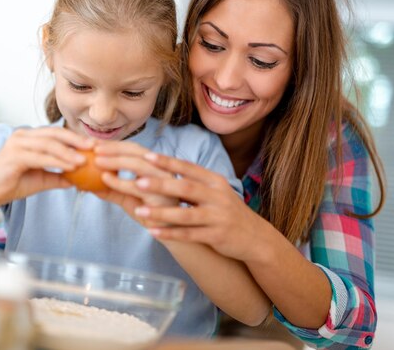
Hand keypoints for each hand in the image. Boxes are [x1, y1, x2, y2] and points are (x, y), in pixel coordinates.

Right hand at [0, 127, 94, 206]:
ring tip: (85, 160)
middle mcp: (23, 136)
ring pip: (48, 144)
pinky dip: (57, 161)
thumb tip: (79, 180)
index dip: (76, 138)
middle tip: (94, 147)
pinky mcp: (13, 155)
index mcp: (30, 137)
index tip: (94, 145)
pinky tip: (70, 167)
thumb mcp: (41, 179)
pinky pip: (40, 157)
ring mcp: (17, 143)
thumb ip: (58, 176)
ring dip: (68, 152)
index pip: (56, 133)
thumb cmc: (12, 184)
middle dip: (76, 140)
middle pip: (54, 134)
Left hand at [93, 140, 176, 223]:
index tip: (94, 143)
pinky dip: (119, 181)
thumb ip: (110, 190)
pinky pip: (137, 186)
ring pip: (139, 164)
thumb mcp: (126, 198)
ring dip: (116, 160)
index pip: (134, 149)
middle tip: (94, 148)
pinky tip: (105, 178)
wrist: (168, 233)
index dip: (114, 145)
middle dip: (114, 148)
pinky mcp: (161, 197)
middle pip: (137, 152)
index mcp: (155, 166)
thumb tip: (86, 184)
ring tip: (97, 160)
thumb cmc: (149, 213)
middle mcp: (162, 170)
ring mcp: (164, 182)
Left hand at [127, 152, 262, 261]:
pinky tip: (153, 232)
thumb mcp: (215, 192)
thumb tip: (163, 169)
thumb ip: (193, 182)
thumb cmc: (226, 211)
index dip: (168, 162)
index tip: (147, 156)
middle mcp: (218, 196)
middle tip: (137, 181)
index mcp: (215, 181)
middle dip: (160, 185)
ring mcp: (218, 217)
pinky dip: (170, 233)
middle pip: (186, 188)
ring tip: (139, 211)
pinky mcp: (217, 236)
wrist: (255, 237)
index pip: (189, 168)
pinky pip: (189, 235)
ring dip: (161, 213)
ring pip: (185, 215)